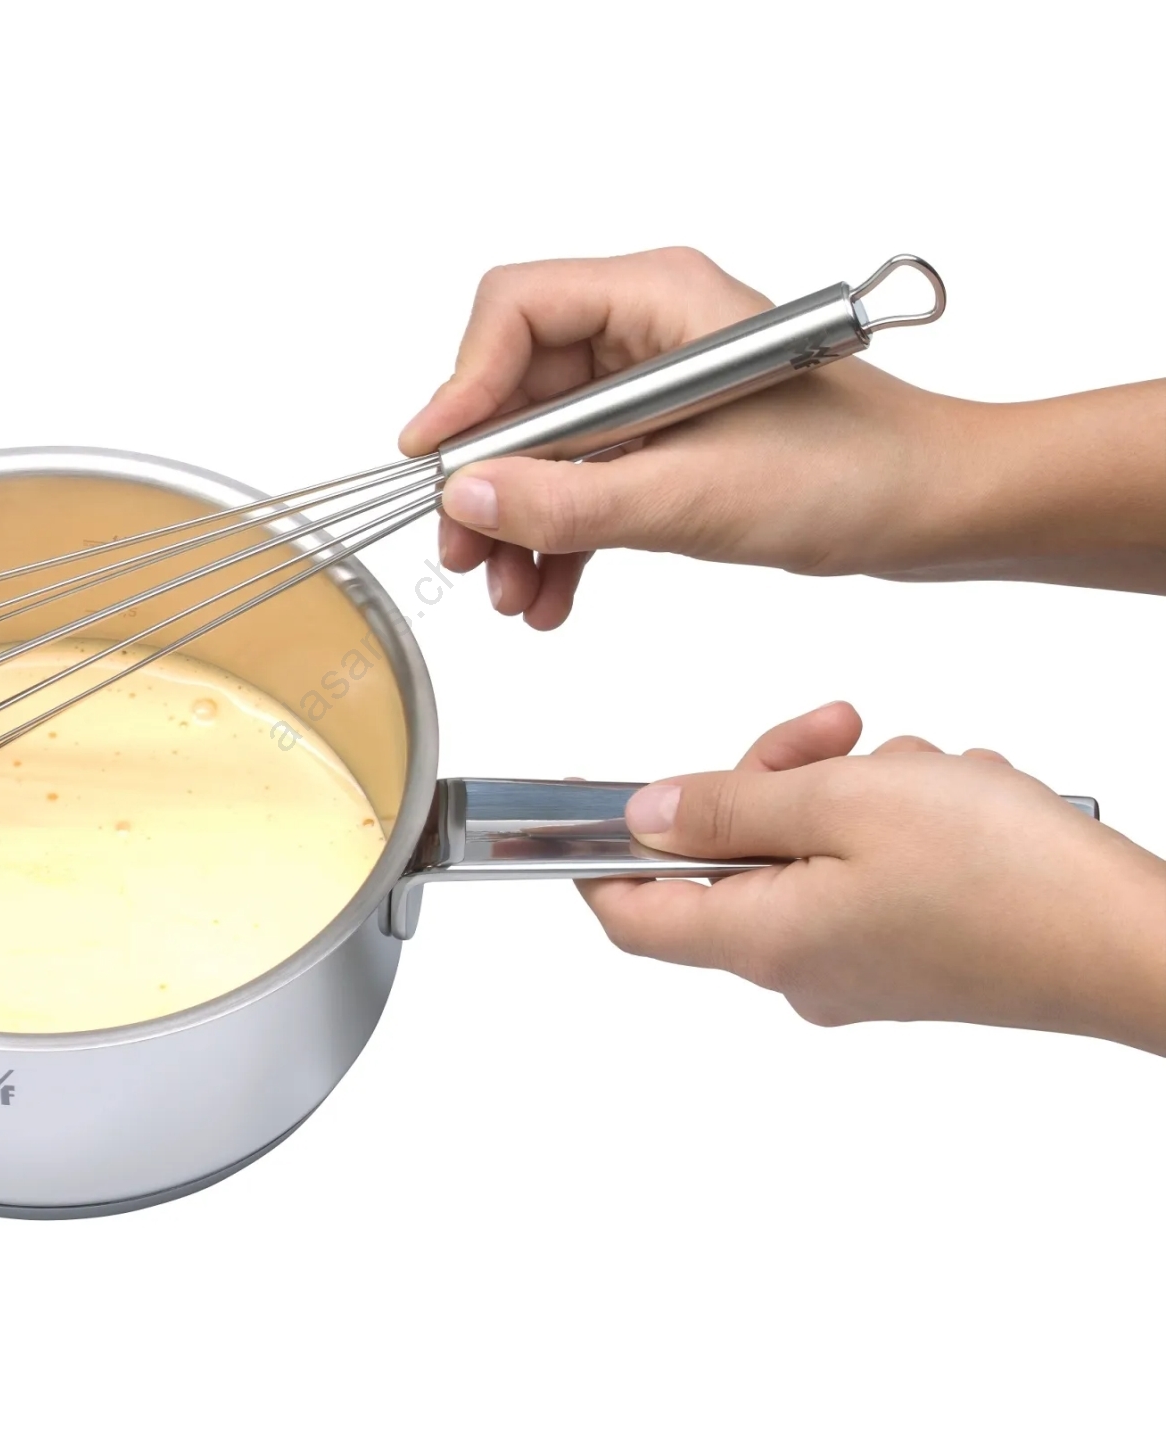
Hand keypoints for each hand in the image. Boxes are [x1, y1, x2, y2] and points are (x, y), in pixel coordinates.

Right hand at [400, 248, 1165, 622]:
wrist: (937, 509)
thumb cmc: (857, 473)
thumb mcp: (697, 496)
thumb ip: (573, 502)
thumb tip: (466, 500)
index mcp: (660, 299)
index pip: (516, 311)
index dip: (463, 384)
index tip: (435, 463)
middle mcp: (649, 330)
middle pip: (520, 386)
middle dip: (488, 477)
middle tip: (461, 550)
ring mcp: (655, 388)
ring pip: (546, 444)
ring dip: (520, 520)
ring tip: (509, 592)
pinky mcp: (666, 439)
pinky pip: (585, 479)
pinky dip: (562, 535)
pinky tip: (550, 595)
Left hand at [580, 702, 1165, 1054]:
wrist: (1141, 947)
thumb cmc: (1007, 876)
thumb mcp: (845, 803)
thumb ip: (728, 806)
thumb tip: (643, 817)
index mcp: (764, 939)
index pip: (630, 915)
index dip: (594, 859)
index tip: (589, 802)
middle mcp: (801, 969)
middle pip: (726, 861)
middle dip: (768, 778)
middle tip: (826, 732)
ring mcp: (859, 967)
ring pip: (804, 852)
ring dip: (844, 790)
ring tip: (917, 768)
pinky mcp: (911, 955)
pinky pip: (863, 870)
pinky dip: (890, 820)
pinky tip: (949, 797)